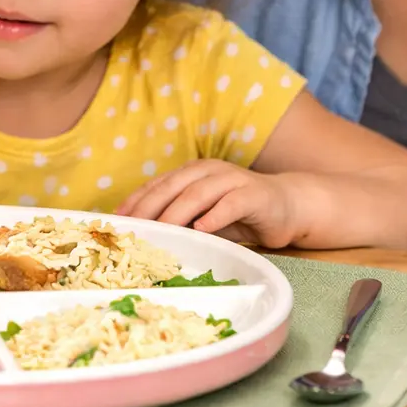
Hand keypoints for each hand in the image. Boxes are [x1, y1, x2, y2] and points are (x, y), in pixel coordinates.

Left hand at [115, 161, 299, 248]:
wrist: (288, 206)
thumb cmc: (240, 213)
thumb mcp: (205, 215)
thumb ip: (180, 219)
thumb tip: (145, 235)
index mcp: (194, 173)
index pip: (159, 184)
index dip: (137, 200)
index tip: (118, 219)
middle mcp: (210, 171)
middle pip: (174, 187)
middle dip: (151, 207)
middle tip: (135, 228)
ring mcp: (233, 179)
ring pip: (199, 193)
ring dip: (178, 212)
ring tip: (161, 230)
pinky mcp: (254, 194)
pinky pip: (232, 203)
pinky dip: (215, 215)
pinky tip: (202, 228)